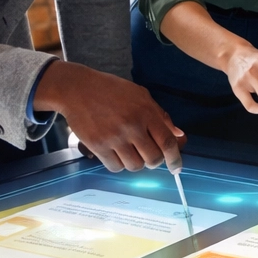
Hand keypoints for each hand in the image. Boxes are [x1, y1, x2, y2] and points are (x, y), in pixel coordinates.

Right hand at [35, 60, 184, 172]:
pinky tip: (116, 153)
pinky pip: (115, 167)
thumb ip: (160, 116)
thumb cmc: (112, 91)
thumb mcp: (141, 96)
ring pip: (135, 166)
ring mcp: (114, 138)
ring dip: (135, 162)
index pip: (167, 142)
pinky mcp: (97, 146)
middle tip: (148, 154)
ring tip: (129, 150)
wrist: (78, 89)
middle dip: (154, 161)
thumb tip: (178, 135)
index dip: (175, 159)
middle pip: (153, 159)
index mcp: (146, 112)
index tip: (177, 168)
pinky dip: (118, 164)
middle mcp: (132, 127)